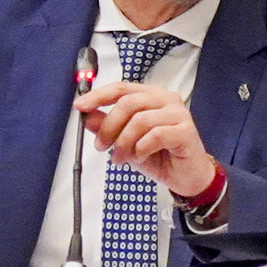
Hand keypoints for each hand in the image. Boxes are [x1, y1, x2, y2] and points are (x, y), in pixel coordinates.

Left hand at [79, 80, 217, 202]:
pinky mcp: (186, 130)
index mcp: (151, 96)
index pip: (121, 88)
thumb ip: (108, 126)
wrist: (186, 177)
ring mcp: (178, 114)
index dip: (98, 96)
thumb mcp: (126, 141)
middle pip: (128, 103)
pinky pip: (155, 135)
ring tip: (121, 158)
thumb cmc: (160, 156)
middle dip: (109, 127)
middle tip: (101, 146)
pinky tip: (141, 157)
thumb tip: (87, 116)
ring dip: (124, 143)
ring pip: (140, 121)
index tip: (80, 106)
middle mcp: (166, 100)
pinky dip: (141, 149)